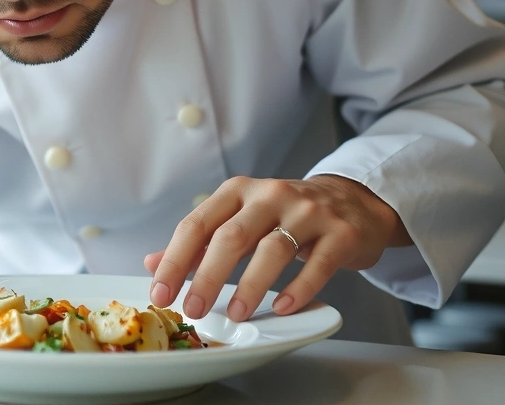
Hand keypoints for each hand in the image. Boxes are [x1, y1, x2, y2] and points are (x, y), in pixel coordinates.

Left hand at [144, 175, 411, 322]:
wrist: (351, 201)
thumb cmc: (286, 214)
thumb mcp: (240, 217)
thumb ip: (200, 241)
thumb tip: (153, 262)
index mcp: (238, 191)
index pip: (197, 223)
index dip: (175, 259)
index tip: (160, 293)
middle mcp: (270, 195)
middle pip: (232, 236)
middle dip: (207, 276)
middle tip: (193, 309)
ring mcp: (307, 212)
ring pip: (273, 249)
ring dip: (250, 285)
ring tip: (236, 314)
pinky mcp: (340, 233)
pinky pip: (317, 264)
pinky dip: (298, 289)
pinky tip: (281, 307)